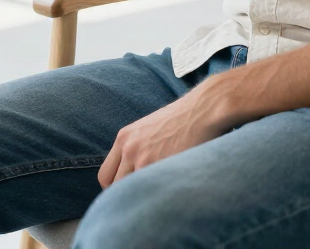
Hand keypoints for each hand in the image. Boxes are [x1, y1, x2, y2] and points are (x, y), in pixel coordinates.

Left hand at [97, 83, 229, 187]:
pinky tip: (168, 194)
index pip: (106, 176)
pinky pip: (150, 193)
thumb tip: (133, 176)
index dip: (116, 188)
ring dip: (142, 198)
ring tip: (157, 199)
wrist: (203, 108)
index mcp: (124, 138)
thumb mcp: (149, 128)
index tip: (128, 193)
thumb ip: (136, 149)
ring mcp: (144, 159)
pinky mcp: (161, 167)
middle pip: (115, 188)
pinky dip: (156, 197)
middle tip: (143, 199)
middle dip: (127, 196)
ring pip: (132, 193)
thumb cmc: (182, 118)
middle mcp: (129, 149)